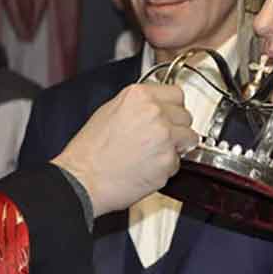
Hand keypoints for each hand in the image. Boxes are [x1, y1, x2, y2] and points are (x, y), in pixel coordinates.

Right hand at [51, 83, 195, 215]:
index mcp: (139, 96)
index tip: (171, 114)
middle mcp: (155, 113)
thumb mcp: (109, 111)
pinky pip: (179, 162)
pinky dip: (167, 166)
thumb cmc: (89, 151)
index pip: (176, 93)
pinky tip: (148, 167)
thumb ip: (138, 105)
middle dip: (177, 126)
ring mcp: (164, 137)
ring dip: (178, 146)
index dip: (173, 107)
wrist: (83, 180)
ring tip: (155, 153)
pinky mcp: (168, 161)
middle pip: (185, 115)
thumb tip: (155, 106)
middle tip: (160, 137)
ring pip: (189, 137)